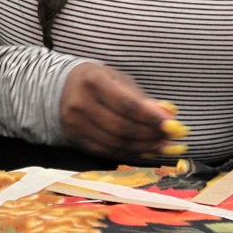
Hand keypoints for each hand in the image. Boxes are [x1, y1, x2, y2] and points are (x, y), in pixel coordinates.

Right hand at [59, 62, 185, 159]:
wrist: (59, 88)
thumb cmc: (95, 80)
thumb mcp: (117, 79)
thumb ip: (141, 98)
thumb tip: (169, 116)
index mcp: (93, 81)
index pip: (127, 104)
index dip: (152, 118)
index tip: (173, 126)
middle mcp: (81, 103)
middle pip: (123, 128)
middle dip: (151, 136)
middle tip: (171, 140)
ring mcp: (76, 124)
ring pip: (116, 143)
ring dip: (143, 148)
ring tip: (162, 146)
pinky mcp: (75, 139)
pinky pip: (107, 152)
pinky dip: (129, 153)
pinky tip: (143, 151)